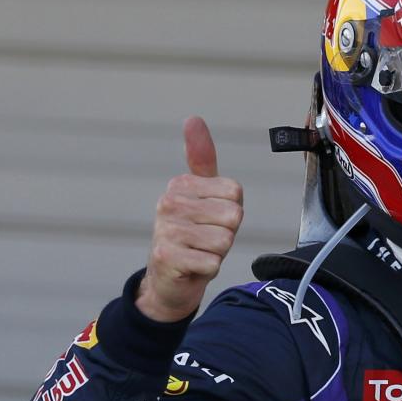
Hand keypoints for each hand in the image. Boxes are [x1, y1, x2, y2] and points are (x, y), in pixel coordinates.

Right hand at [138, 116, 243, 321]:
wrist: (168, 281)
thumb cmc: (191, 238)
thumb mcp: (201, 197)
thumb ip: (202, 160)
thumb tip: (192, 118)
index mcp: (182, 185)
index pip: (235, 194)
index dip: (231, 214)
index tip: (211, 222)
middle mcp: (170, 202)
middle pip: (233, 216)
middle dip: (226, 235)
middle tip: (205, 241)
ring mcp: (166, 229)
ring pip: (224, 240)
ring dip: (217, 254)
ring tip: (199, 253)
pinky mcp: (166, 256)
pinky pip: (212, 262)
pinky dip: (208, 270)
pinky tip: (192, 268)